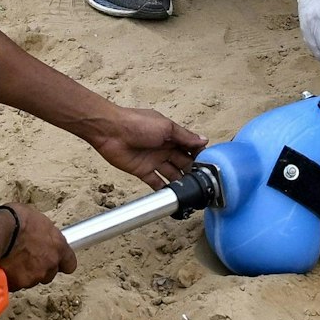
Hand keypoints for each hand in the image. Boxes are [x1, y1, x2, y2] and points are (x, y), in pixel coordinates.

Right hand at [0, 203, 75, 290]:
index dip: (62, 263)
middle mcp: (49, 264)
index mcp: (58, 246)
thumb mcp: (37, 219)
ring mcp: (34, 276)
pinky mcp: (18, 284)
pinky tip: (4, 267)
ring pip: (32, 280)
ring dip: (25, 273)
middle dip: (40, 268)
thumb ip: (43, 233)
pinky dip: (11, 278)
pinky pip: (16, 284)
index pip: (70, 264)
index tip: (57, 262)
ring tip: (12, 260)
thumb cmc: (16, 219)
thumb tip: (38, 234)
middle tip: (27, 257)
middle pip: (49, 273)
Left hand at [90, 105, 207, 187]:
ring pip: (172, 173)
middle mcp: (164, 148)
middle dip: (192, 170)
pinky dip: (164, 188)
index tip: (208, 165)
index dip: (199, 155)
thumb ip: (185, 136)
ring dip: (180, 180)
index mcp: (171, 135)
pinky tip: (173, 195)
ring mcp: (154, 160)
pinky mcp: (143, 171)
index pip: (190, 147)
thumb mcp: (166, 127)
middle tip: (202, 181)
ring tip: (191, 190)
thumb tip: (204, 140)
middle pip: (182, 161)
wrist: (110, 131)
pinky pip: (156, 182)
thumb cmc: (137, 123)